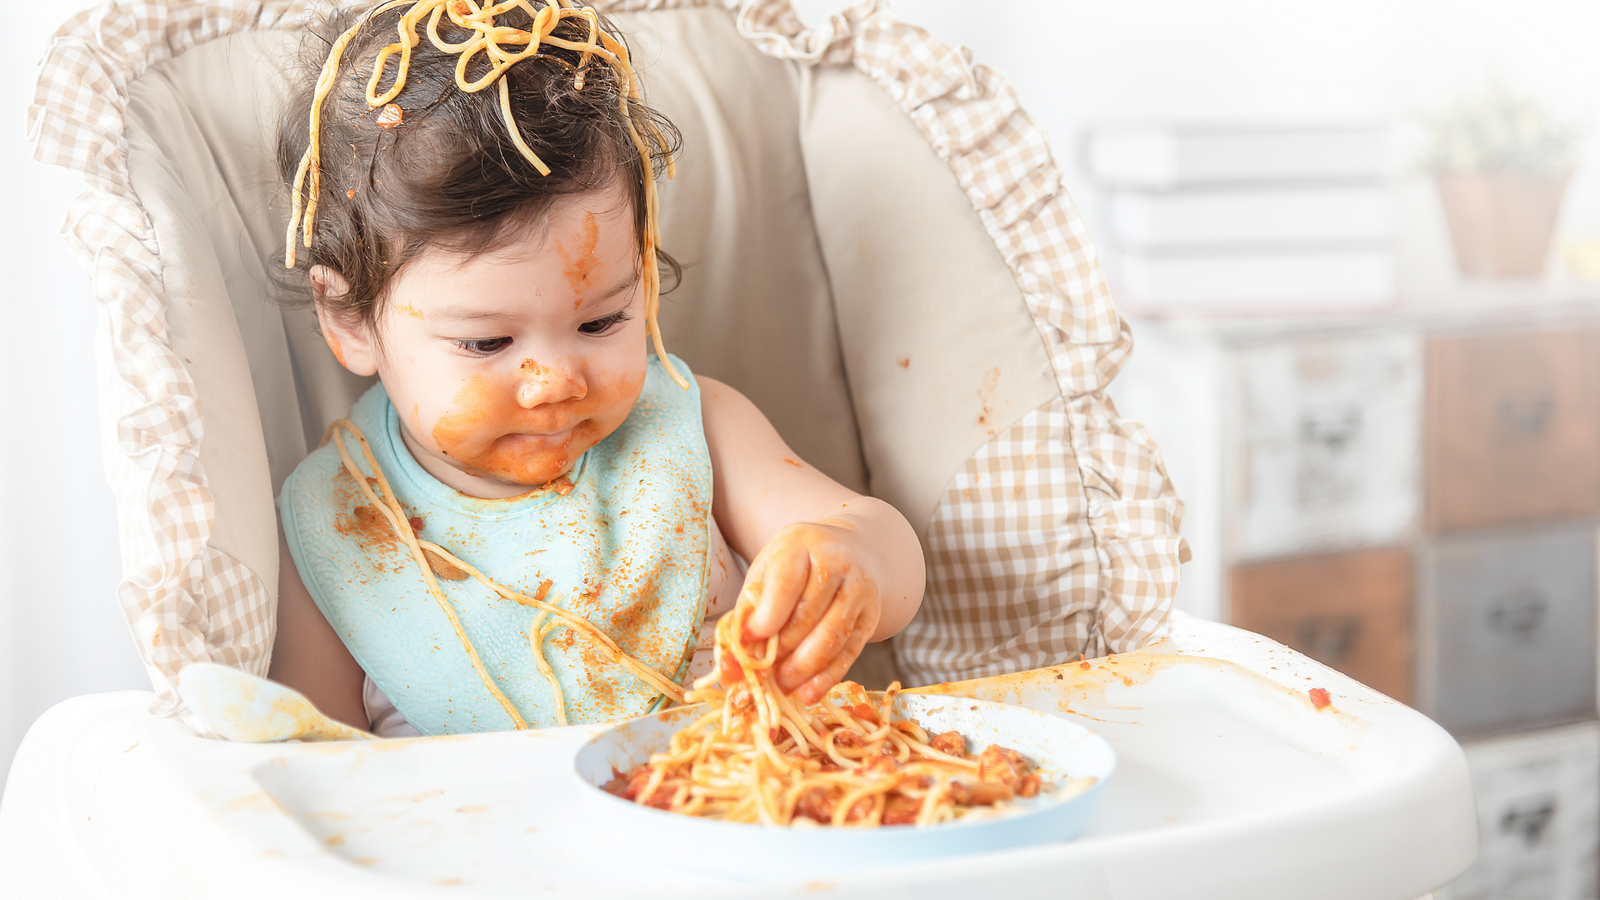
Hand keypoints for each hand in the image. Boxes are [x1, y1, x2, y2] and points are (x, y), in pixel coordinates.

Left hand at [730, 521, 881, 703]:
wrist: (851, 550)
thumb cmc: (797, 564)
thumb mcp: (766, 572)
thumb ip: (747, 612)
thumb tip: (730, 668)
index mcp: (802, 544)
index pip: (786, 584)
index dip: (766, 618)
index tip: (747, 642)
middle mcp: (837, 562)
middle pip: (808, 616)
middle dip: (781, 651)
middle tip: (761, 674)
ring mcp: (860, 589)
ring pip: (831, 638)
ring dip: (802, 670)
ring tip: (781, 686)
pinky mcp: (872, 616)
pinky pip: (850, 652)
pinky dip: (827, 678)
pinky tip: (806, 693)